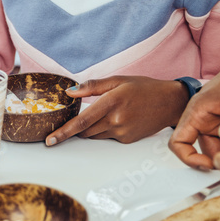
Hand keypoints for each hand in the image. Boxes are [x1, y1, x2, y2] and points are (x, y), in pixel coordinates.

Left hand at [45, 77, 188, 145]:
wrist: (169, 102)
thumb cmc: (144, 88)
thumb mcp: (118, 80)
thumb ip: (92, 86)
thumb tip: (70, 92)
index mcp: (111, 102)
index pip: (81, 121)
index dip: (64, 132)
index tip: (50, 140)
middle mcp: (116, 120)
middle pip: (84, 131)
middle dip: (75, 128)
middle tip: (72, 120)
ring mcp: (122, 132)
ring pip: (94, 135)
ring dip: (90, 128)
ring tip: (104, 113)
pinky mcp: (127, 140)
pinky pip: (107, 137)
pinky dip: (105, 130)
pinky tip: (118, 118)